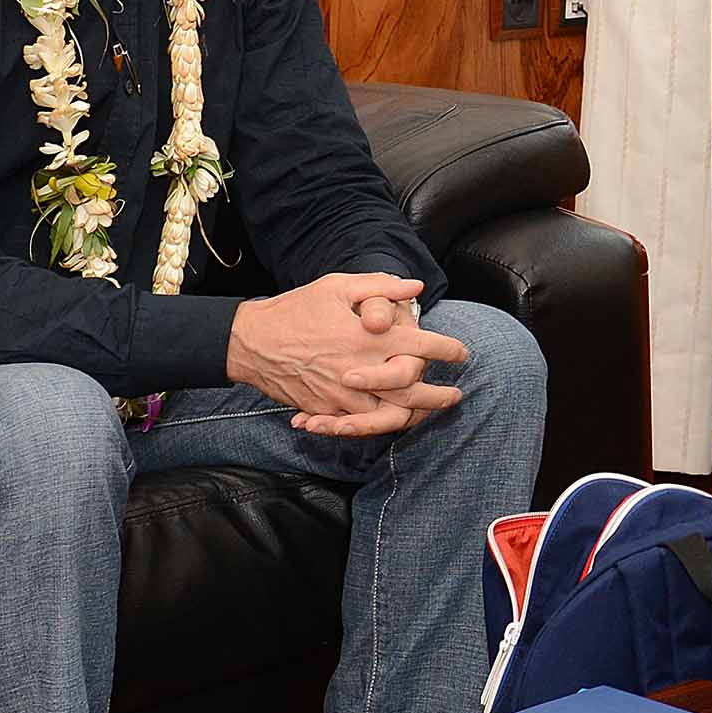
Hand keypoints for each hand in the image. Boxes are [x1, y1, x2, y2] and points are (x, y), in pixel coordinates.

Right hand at [228, 272, 470, 438]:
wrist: (249, 342)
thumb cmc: (295, 309)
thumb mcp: (337, 286)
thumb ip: (379, 287)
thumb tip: (415, 288)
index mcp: (367, 338)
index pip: (421, 346)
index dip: (447, 349)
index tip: (462, 352)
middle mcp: (360, 369)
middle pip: (412, 390)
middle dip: (439, 395)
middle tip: (456, 395)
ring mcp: (342, 394)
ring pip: (389, 415)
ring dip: (414, 416)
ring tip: (429, 414)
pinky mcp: (325, 410)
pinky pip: (358, 425)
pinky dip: (378, 426)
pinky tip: (393, 421)